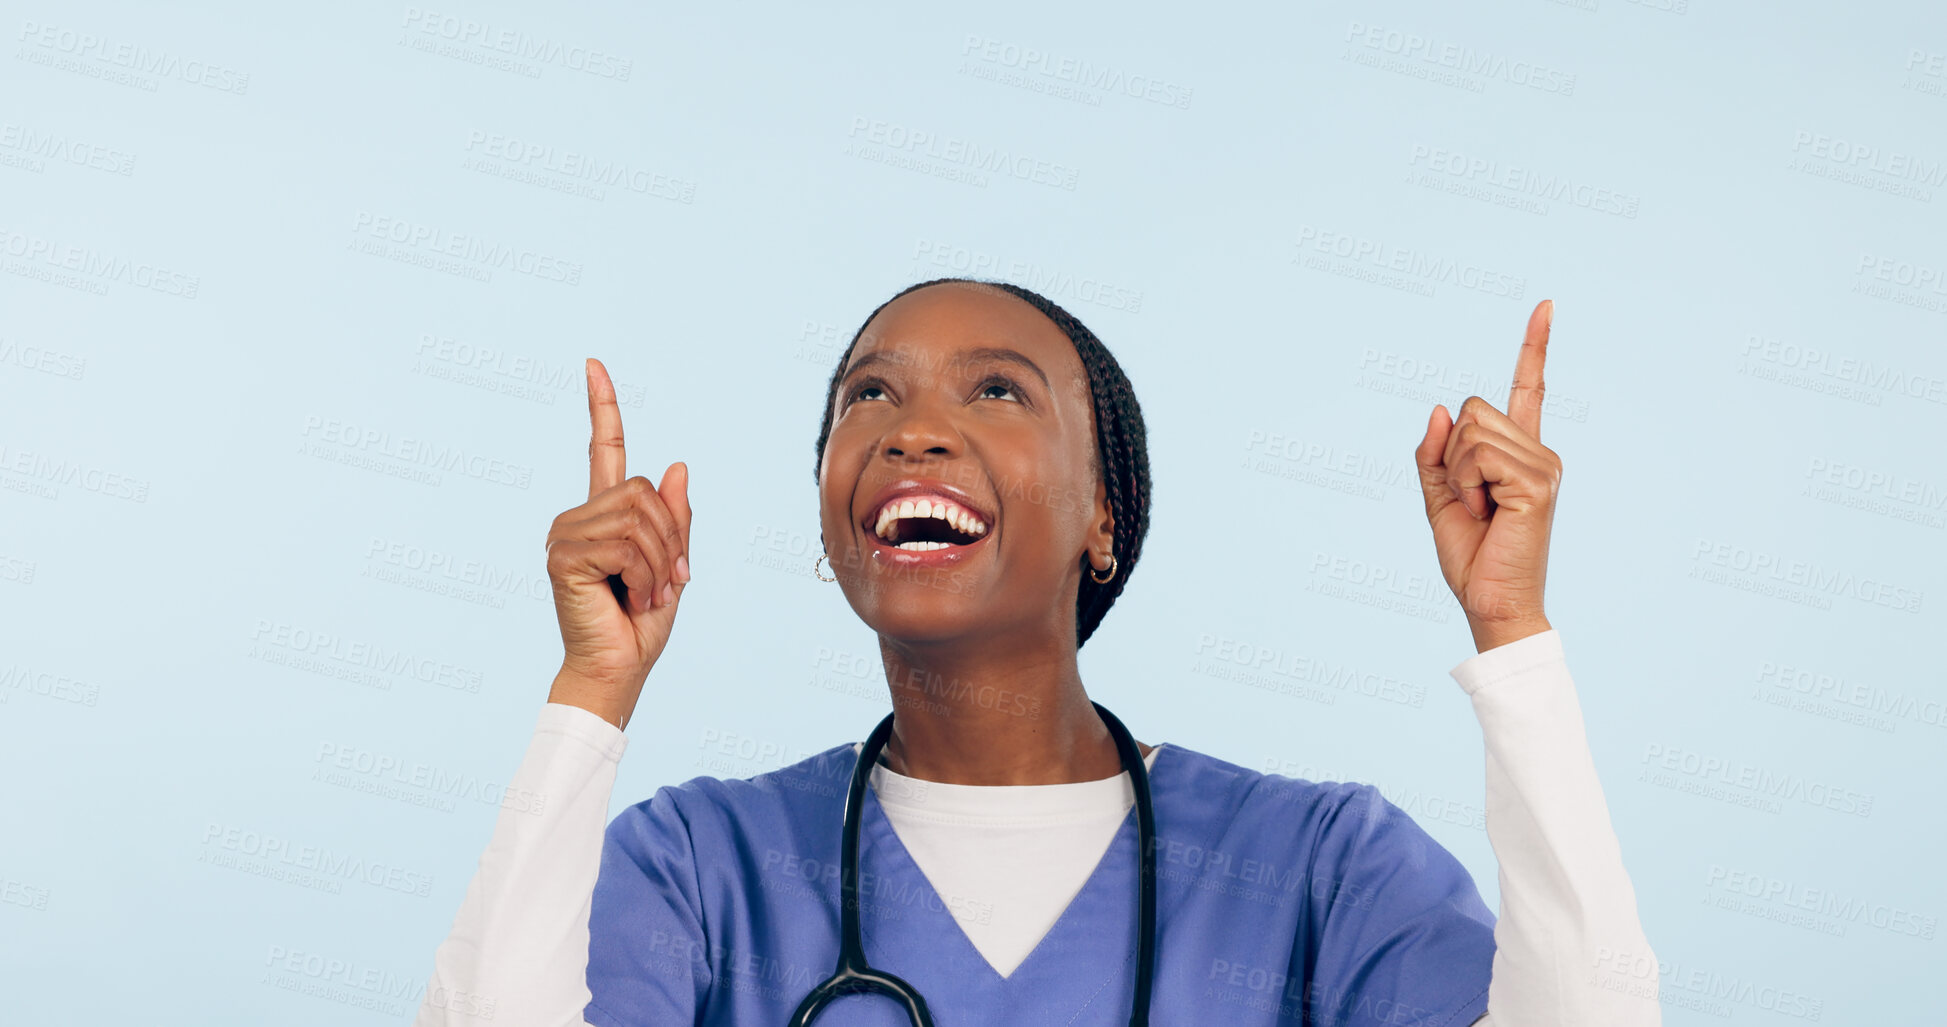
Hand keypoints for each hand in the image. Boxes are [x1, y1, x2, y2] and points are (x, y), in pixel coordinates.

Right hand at [543, 358, 692, 728]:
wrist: (618, 670)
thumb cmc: (641, 624)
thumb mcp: (674, 565)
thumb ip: (674, 518)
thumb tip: (676, 463)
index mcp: (603, 516)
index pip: (601, 450)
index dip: (602, 407)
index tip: (594, 365)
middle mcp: (577, 518)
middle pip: (643, 493)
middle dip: (671, 540)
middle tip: (668, 583)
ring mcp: (565, 534)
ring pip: (639, 517)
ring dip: (661, 563)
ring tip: (647, 595)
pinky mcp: (563, 555)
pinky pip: (627, 544)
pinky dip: (646, 575)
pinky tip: (632, 600)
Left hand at [1413, 300, 1560, 651]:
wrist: (1490, 601)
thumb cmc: (1471, 557)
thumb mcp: (1438, 496)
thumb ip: (1435, 452)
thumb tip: (1439, 406)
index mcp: (1518, 453)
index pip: (1528, 389)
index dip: (1534, 347)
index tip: (1545, 305)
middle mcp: (1539, 452)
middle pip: (1472, 408)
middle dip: (1452, 454)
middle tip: (1472, 502)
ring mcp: (1544, 465)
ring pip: (1471, 431)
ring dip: (1458, 473)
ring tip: (1481, 510)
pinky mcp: (1539, 481)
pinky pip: (1477, 455)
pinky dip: (1467, 483)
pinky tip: (1486, 512)